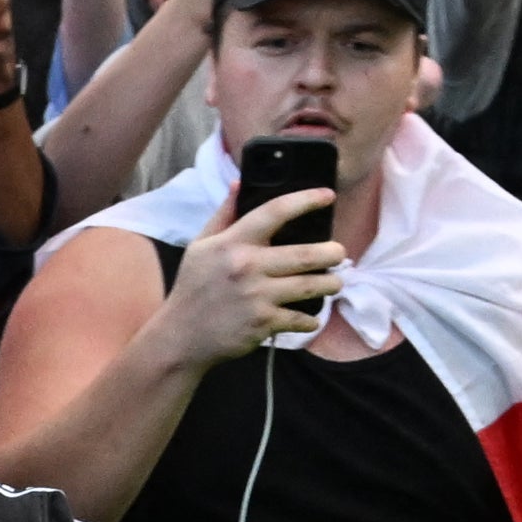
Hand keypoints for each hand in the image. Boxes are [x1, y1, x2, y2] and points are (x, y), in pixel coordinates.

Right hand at [150, 180, 343, 371]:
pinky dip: (310, 319)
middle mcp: (247, 266)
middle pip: (305, 254)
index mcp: (233, 242)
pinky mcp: (263, 323)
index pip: (275, 212)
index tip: (327, 196)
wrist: (182, 336)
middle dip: (332, 252)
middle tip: (340, 253)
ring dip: (330, 284)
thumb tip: (239, 184)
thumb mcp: (200, 246)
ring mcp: (257, 297)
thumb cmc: (193, 288)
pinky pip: (300, 318)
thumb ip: (223, 215)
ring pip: (310, 286)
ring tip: (334, 282)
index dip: (306, 200)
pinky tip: (310, 317)